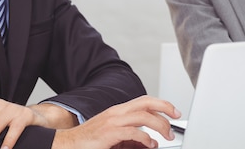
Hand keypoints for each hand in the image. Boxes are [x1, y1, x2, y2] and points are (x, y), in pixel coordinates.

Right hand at [52, 95, 180, 148]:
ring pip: (143, 116)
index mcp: (118, 111)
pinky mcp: (109, 133)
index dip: (161, 104)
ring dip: (159, 125)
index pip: (144, 101)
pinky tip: (150, 144)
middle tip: (176, 118)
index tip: (173, 111)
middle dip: (165, 108)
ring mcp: (112, 121)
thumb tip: (150, 142)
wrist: (68, 145)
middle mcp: (116, 112)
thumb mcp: (114, 136)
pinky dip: (146, 138)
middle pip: (146, 102)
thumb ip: (131, 136)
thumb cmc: (89, 142)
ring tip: (166, 136)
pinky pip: (133, 132)